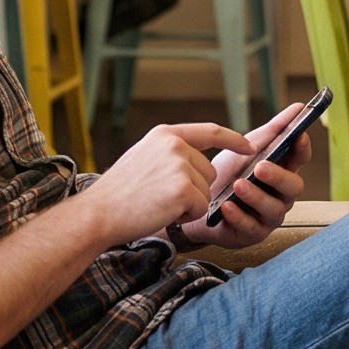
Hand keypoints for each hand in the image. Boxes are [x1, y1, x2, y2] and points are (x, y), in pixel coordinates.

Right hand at [81, 122, 249, 247]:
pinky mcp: (184, 189)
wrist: (98, 214)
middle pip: (209, 172)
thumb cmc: (119, 193)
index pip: (210, 131)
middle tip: (160, 196)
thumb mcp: (144, 157)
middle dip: (193, 190)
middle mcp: (175, 145)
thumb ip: (171, 153)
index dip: (234, 139)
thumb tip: (198, 160)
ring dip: (189, 204)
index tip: (250, 147)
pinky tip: (162, 212)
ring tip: (158, 203)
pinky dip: (186, 217)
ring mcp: (180, 165)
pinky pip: (201, 208)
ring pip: (207, 192)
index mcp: (166, 134)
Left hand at [179, 102, 309, 251]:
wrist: (194, 201)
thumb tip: (298, 107)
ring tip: (238, 185)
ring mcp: (268, 216)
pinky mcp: (252, 234)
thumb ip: (272, 131)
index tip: (299, 135)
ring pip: (274, 209)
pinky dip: (239, 216)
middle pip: (293, 187)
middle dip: (279, 176)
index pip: (300, 159)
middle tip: (260, 167)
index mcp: (281, 171)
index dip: (302, 148)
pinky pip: (251, 228)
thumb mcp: (245, 149)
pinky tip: (227, 206)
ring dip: (256, 197)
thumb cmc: (225, 174)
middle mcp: (280, 195)